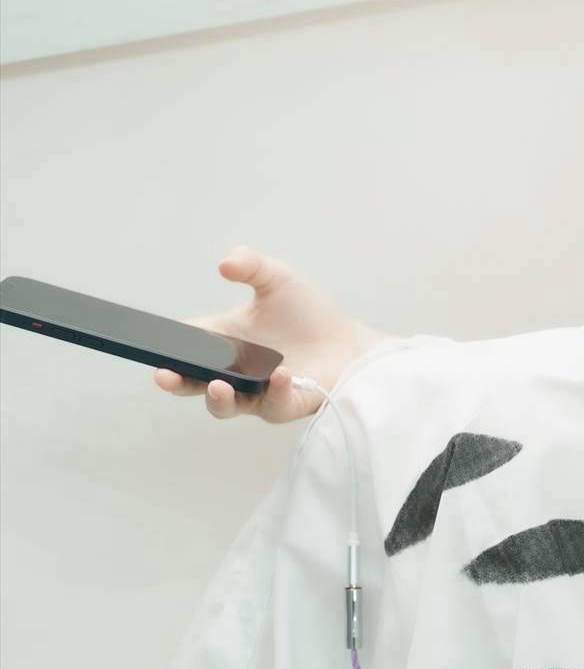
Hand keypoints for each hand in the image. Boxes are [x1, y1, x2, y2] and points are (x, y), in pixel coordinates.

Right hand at [152, 245, 393, 423]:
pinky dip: (273, 392)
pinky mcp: (284, 405)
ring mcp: (256, 393)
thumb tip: (225, 262)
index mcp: (223, 342)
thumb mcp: (278, 281)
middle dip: (176, 381)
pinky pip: (272, 406)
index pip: (185, 347)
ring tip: (219, 384)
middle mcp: (233, 372)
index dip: (165, 348)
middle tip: (164, 374)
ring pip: (225, 406)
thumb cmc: (309, 314)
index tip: (148, 345)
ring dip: (218, 398)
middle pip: (192, 384)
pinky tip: (279, 376)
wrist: (350, 342)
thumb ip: (252, 266)